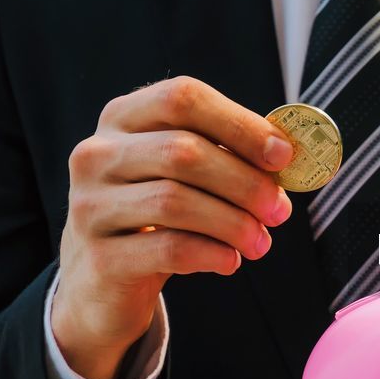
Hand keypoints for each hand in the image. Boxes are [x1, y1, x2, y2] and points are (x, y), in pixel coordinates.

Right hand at [53, 76, 294, 378]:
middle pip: (182, 152)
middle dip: (245, 182)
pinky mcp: (99, 256)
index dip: (239, 124)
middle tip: (280, 210)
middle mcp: (97, 154)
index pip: (181, 98)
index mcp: (123, 119)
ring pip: (174, 202)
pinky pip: (168, 248)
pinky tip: (230, 261)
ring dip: (234, 223)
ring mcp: (90, 205)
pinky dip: (211, 253)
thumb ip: (230, 155)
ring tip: (260, 242)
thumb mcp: (187, 176)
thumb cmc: (159, 216)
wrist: (103, 280)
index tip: (283, 156)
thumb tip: (289, 153)